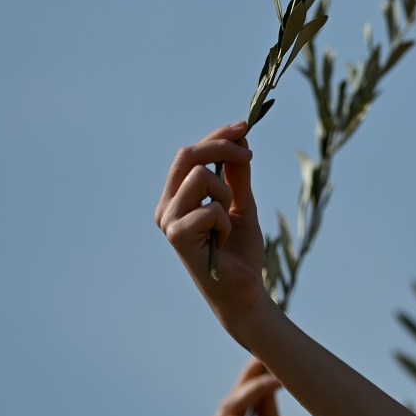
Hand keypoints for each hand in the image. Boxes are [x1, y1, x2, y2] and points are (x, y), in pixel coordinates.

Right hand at [155, 121, 266, 321]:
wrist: (244, 289)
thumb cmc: (239, 250)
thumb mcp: (241, 203)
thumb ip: (237, 174)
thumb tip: (240, 139)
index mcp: (176, 196)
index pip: (190, 154)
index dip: (218, 136)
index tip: (244, 126)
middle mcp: (166, 206)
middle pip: (189, 155)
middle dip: (223, 148)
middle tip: (249, 157)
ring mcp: (168, 221)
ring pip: (201, 176)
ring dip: (226, 195)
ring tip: (227, 222)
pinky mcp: (176, 236)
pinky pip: (211, 208)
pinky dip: (226, 222)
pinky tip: (222, 240)